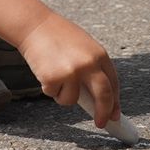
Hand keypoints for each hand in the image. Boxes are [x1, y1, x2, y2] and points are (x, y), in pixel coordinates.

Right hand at [17, 12, 119, 126]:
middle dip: (103, 113)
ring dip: (63, 94)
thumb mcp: (83, 49)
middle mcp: (89, 64)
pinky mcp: (54, 78)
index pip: (113, 83)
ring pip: (72, 100)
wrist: (35, 25)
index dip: (114, 102)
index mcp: (100, 55)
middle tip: (101, 124)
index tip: (114, 115)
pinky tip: (45, 70)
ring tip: (55, 73)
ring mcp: (72, 72)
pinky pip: (54, 95)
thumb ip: (93, 70)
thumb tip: (99, 101)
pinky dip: (49, 88)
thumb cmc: (59, 37)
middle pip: (104, 96)